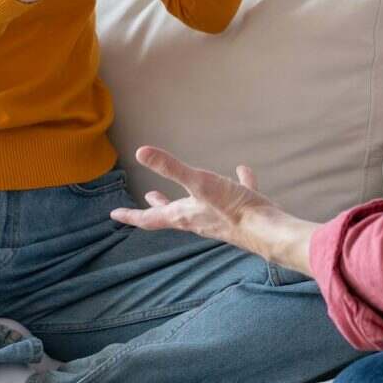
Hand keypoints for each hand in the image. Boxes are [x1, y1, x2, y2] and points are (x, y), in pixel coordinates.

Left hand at [111, 146, 318, 274]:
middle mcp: (198, 220)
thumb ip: (170, 167)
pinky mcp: (241, 214)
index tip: (114, 215)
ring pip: (201, 208)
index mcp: (184, 215)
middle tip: (146, 200)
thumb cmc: (232, 208)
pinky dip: (236, 183)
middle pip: (172, 215)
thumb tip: (140, 152)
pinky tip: (243, 171)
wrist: (268, 230)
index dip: (130, 215)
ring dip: (190, 199)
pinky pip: (235, 196)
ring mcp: (220, 220)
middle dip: (158, 208)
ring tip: (187, 189)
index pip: (150, 218)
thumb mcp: (199, 182)